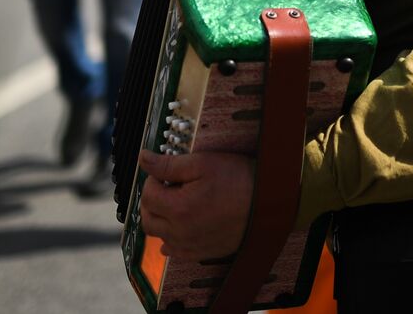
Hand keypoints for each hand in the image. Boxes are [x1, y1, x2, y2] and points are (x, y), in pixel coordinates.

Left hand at [137, 150, 254, 259]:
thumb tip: (143, 158)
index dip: (154, 179)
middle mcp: (179, 231)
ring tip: (177, 203)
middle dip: (152, 200)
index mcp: (177, 208)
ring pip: (159, 235)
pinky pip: (174, 251)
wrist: (269, 203)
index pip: (147, 194)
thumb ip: (170, 164)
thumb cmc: (239, 180)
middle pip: (148, 218)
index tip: (167, 173)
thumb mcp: (204, 163)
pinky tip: (182, 226)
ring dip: (161, 218)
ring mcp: (189, 245)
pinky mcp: (200, 252)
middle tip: (168, 187)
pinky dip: (172, 238)